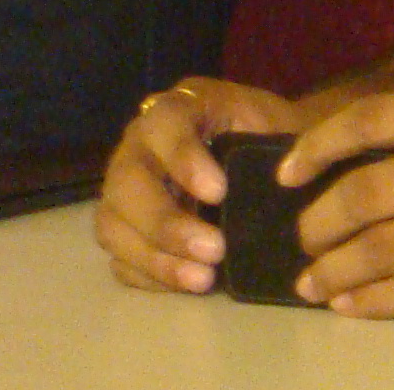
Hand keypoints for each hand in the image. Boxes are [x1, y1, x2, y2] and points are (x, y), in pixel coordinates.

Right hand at [97, 76, 308, 292]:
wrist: (262, 154)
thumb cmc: (267, 134)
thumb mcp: (273, 123)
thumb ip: (271, 145)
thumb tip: (281, 181)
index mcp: (178, 108)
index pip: (164, 125)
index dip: (184, 160)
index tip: (219, 193)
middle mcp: (138, 145)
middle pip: (126, 182)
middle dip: (166, 222)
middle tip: (214, 250)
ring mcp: (122, 190)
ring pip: (112, 225)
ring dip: (156, 257)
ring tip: (203, 279)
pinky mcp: (121, 230)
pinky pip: (119, 258)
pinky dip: (149, 276)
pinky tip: (186, 284)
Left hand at [282, 90, 393, 316]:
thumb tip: (371, 160)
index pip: (374, 119)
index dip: (318, 145)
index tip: (287, 170)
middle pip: (363, 195)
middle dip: (317, 224)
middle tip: (301, 241)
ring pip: (380, 253)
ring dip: (333, 273)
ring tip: (313, 284)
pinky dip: (372, 304)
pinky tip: (353, 307)